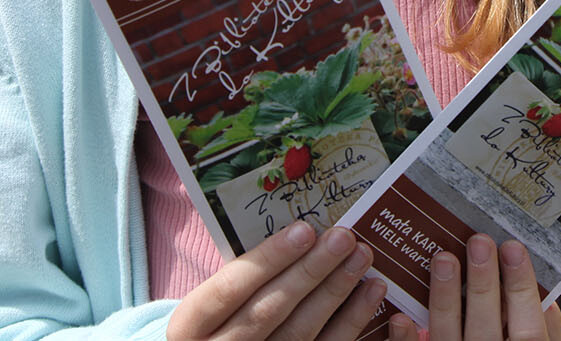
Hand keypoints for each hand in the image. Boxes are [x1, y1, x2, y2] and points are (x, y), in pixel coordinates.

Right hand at [167, 221, 384, 340]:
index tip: (304, 229)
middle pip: (267, 311)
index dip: (267, 259)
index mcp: (190, 327)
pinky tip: (370, 293)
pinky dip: (351, 323)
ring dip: (335, 293)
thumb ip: (242, 278)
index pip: (228, 289)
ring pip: (299, 334)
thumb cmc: (218, 322)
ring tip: (362, 256)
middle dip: (309, 272)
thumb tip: (297, 230)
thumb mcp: (211, 305)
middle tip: (343, 237)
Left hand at [390, 235, 560, 340]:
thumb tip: (546, 301)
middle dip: (483, 284)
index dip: (520, 289)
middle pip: (485, 329)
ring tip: (443, 259)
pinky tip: (401, 317)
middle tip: (479, 243)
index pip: (526, 329)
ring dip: (445, 300)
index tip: (513, 248)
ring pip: (447, 340)